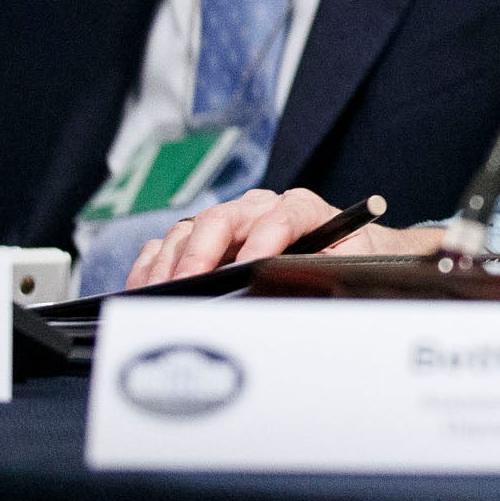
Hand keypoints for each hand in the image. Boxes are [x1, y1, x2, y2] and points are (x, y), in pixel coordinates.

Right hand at [124, 188, 429, 287]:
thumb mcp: (353, 264)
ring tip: (157, 294)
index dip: (263, 242)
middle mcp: (262, 207)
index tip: (249, 268)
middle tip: (186, 284)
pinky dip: (155, 261)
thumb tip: (299, 284)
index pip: (281, 216)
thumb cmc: (351, 258)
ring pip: (192, 229)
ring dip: (170, 261)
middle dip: (201, 252)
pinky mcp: (208, 237)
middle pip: (222, 218)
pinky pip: (172, 241)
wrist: (352, 251)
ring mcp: (231, 220)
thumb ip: (326, 269)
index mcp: (303, 208)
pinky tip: (145, 284)